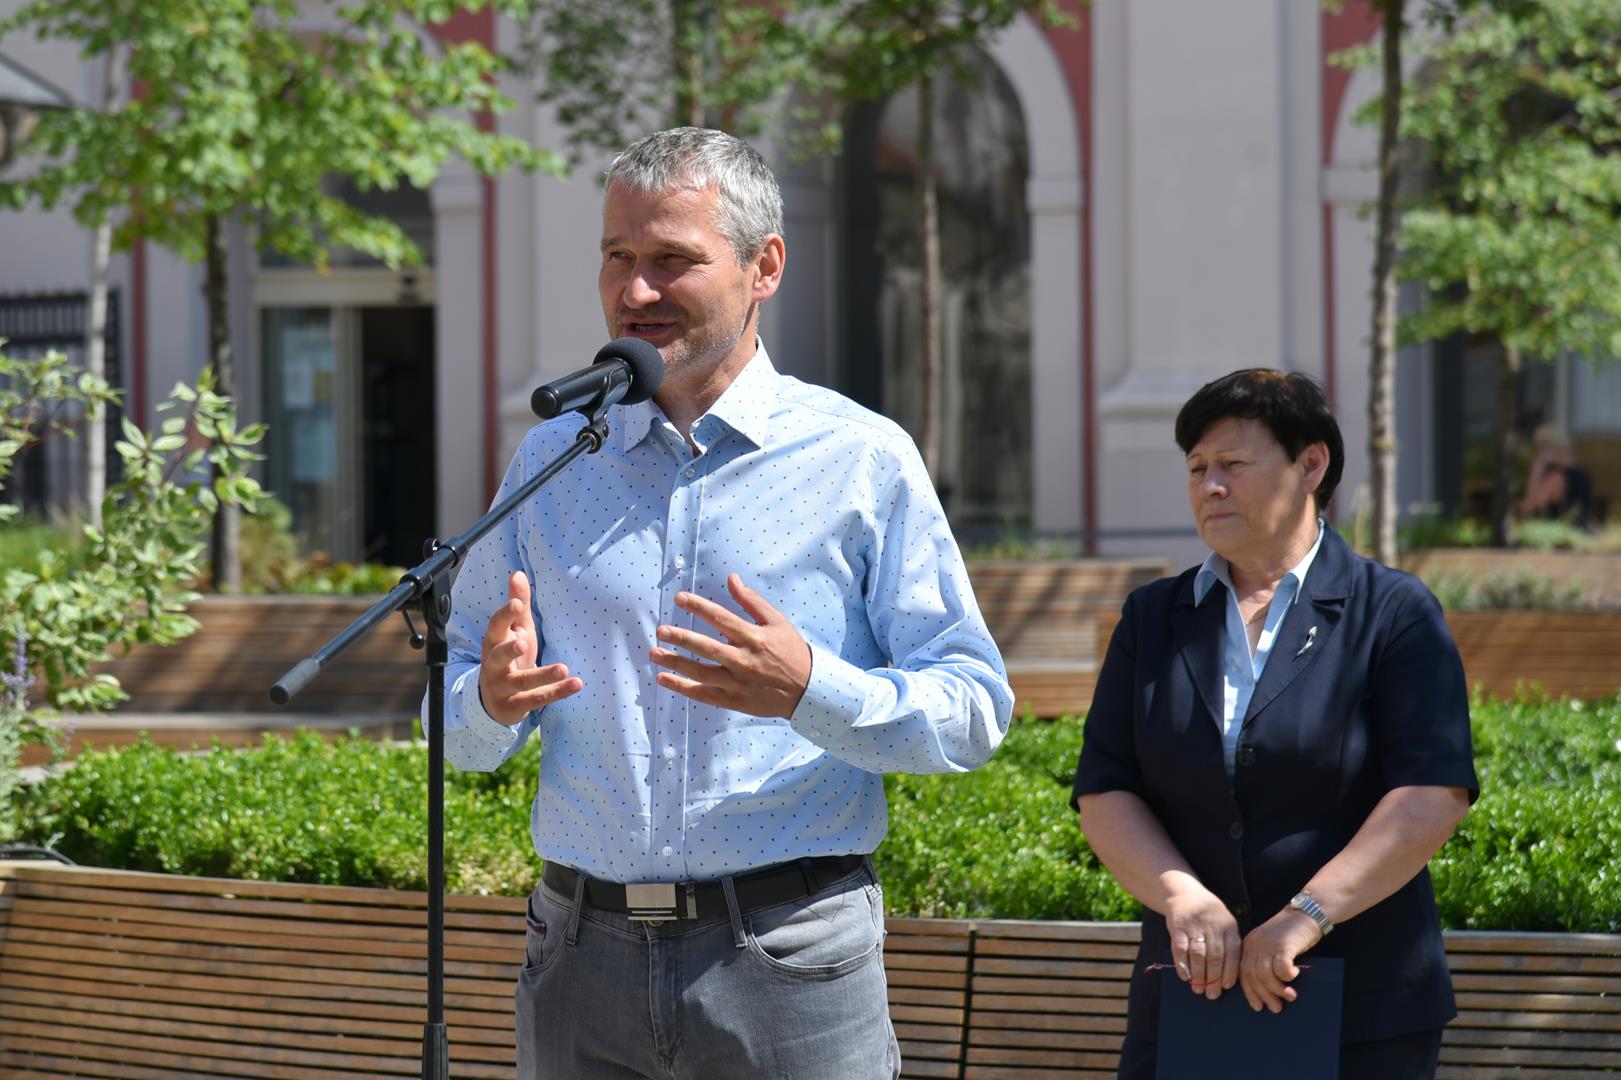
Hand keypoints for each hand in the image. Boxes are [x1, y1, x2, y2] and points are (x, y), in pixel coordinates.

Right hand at [478, 570, 581, 725]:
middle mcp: (494, 665)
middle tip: (524, 642)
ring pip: (522, 682)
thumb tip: (517, 573)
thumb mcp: (514, 630)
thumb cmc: (509, 657)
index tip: (517, 604)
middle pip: (498, 656)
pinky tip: (576, 684)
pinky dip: (557, 692)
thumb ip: (517, 604)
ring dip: (542, 675)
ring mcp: (503, 687)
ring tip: (562, 667)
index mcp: (494, 642)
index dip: (505, 615)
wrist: (494, 700)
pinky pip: (536, 699)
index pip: (496, 626)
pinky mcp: (516, 706)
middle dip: (510, 649)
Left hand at [649, 574, 811, 717]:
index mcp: (754, 637)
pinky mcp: (734, 700)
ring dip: (675, 663)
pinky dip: (683, 688)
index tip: (679, 598)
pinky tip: (664, 679)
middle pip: (707, 648)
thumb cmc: (791, 650)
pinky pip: (704, 694)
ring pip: (700, 673)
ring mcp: (738, 683)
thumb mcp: (777, 621)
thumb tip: (731, 578)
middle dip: (681, 638)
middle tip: (661, 631)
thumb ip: (751, 601)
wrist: (807, 689)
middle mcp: (744, 660)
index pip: (721, 618)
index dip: (699, 607)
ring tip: (654, 653)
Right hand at [1164, 887, 1241, 999]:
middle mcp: (1213, 924)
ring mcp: (1194, 924)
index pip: (1232, 953)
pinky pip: (1180, 949)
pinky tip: (1185, 976)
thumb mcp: (1224, 923)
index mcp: (1229, 926)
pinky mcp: (1177, 926)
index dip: (1230, 972)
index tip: (1227, 986)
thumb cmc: (1209, 916)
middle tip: (1211, 995)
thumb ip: (1228, 944)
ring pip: (1198, 955)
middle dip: (1213, 979)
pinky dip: (1182, 965)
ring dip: (1198, 975)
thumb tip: (1230, 977)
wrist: (1185, 894)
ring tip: (1198, 989)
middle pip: (1215, 957)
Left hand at [1238, 907, 1321, 1012]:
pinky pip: (1282, 970)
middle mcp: (1254, 944)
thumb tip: (1265, 990)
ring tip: (1290, 996)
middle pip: (1253, 977)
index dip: (1250, 992)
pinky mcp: (1282, 945)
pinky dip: (1288, 976)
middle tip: (1276, 1008)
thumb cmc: (1291, 933)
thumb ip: (1265, 962)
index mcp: (1248, 945)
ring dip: (1278, 991)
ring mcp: (1267, 944)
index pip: (1243, 973)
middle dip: (1265, 996)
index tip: (1258, 1006)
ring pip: (1266, 977)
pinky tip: (1296, 974)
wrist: (1306, 912)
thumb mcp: (1270, 946)